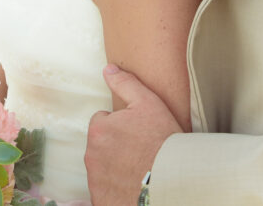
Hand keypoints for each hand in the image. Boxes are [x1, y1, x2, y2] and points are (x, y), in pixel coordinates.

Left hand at [85, 64, 182, 205]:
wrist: (171, 184)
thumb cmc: (162, 143)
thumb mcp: (148, 104)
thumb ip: (125, 84)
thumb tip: (108, 69)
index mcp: (99, 129)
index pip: (103, 121)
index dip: (122, 126)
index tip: (137, 134)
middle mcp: (91, 154)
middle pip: (102, 144)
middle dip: (117, 146)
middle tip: (141, 151)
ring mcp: (95, 179)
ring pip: (104, 167)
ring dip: (117, 167)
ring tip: (141, 169)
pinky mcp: (101, 199)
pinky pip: (106, 189)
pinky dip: (117, 187)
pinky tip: (135, 185)